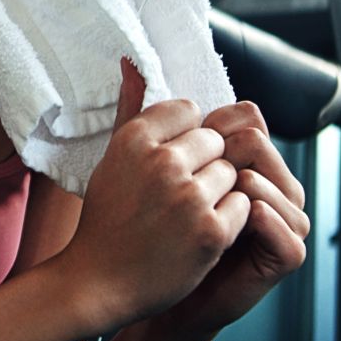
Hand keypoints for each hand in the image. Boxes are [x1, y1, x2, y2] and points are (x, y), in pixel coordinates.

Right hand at [61, 60, 250, 332]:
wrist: (97, 281)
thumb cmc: (106, 215)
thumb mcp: (112, 156)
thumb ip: (130, 107)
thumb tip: (132, 59)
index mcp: (135, 138)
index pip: (189, 110)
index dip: (184, 137)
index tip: (168, 162)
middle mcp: (162, 162)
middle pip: (214, 141)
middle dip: (203, 165)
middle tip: (177, 195)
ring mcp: (188, 197)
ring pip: (230, 173)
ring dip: (216, 194)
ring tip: (186, 215)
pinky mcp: (211, 231)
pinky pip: (242, 206)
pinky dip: (228, 221)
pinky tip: (198, 234)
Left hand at [162, 101, 309, 340]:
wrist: (152, 289)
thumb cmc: (151, 227)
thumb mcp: (142, 164)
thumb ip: (141, 114)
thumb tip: (128, 61)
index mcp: (243, 160)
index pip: (246, 119)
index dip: (211, 126)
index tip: (175, 143)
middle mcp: (270, 185)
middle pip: (260, 143)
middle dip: (223, 152)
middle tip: (186, 172)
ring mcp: (283, 219)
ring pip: (272, 181)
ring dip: (238, 183)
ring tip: (206, 195)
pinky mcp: (284, 255)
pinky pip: (282, 225)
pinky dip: (256, 216)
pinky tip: (230, 216)